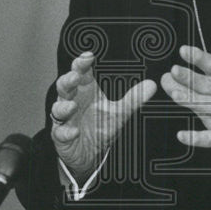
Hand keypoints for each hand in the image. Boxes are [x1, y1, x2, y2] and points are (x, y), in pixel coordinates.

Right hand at [51, 52, 156, 175]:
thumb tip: (152, 85)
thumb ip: (134, 99)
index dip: (82, 63)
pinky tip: (74, 132)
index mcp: (85, 90)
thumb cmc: (101, 125)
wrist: (90, 153)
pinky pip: (61, 133)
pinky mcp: (61, 136)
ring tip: (72, 106)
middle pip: (65, 86)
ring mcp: (65, 119)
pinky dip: (66, 132)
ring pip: (58, 108)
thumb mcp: (120, 112)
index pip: (81, 72)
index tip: (88, 56)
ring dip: (64, 106)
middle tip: (75, 76)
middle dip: (68, 80)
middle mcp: (72, 101)